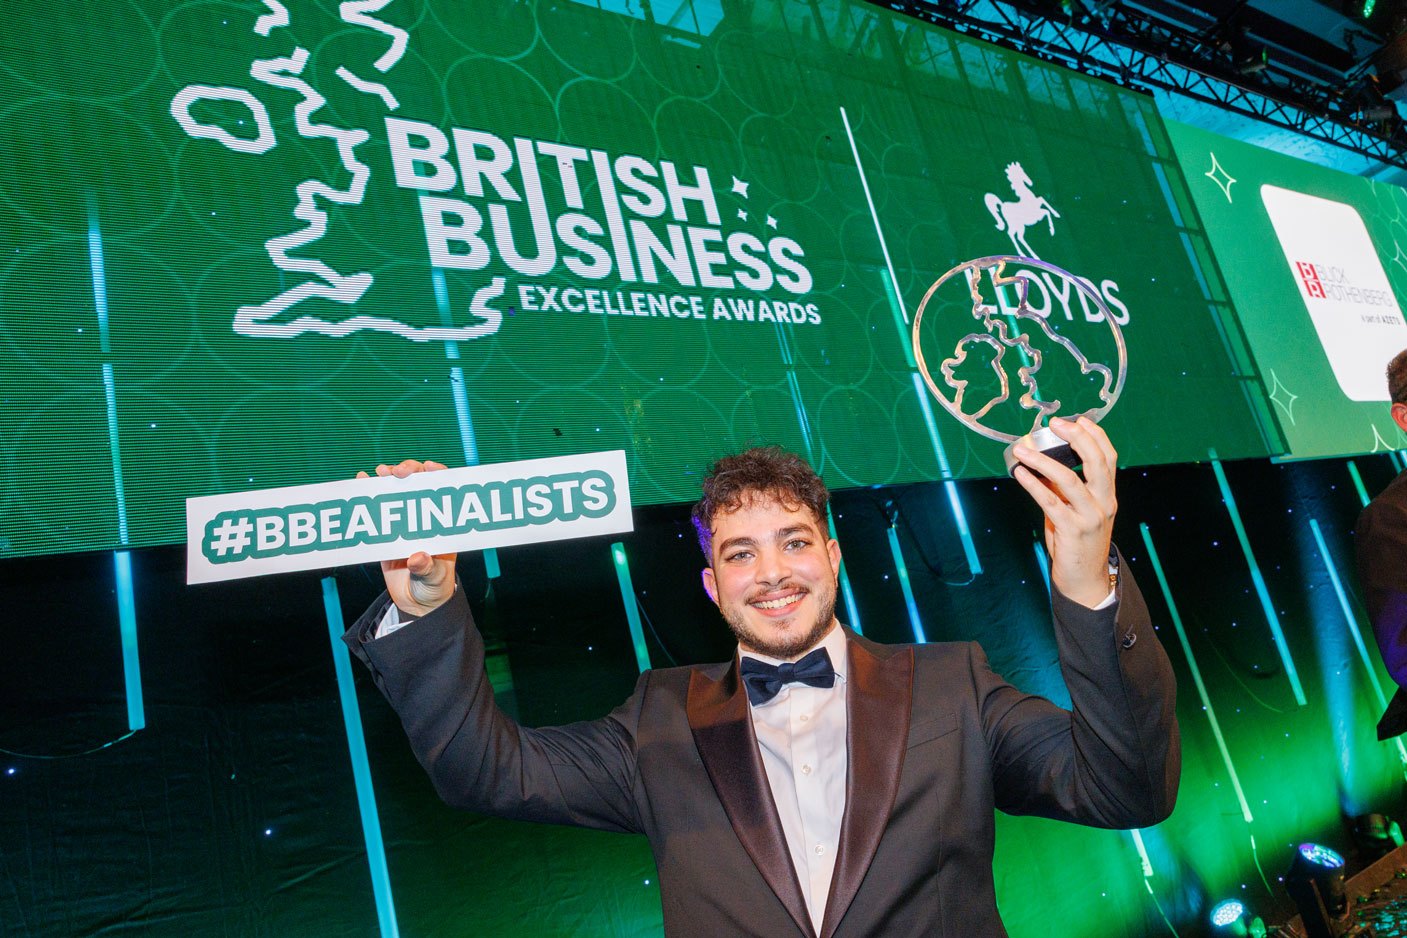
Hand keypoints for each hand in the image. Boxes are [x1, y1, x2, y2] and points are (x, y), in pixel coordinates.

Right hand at [357, 459, 456, 616]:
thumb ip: (427, 568)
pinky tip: (360, 483)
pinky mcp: (386, 533)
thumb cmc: (435, 588)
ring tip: (378, 473)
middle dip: (408, 471)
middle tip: (397, 472)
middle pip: (417, 484)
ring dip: (387, 478)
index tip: (429, 467)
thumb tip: (417, 557)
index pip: (443, 491)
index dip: (438, 474)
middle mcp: (423, 518)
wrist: (417, 604)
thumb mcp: (434, 579)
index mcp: (442, 524)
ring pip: (396, 492)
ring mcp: (404, 523)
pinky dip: (368, 495)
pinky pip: (377, 510)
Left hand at [1010, 416, 1116, 607]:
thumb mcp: (1077, 511)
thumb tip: (1043, 466)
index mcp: (1108, 495)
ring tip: (1022, 450)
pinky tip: (1020, 474)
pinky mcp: (1073, 531)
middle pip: (1097, 462)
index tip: (1078, 419)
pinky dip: (1033, 485)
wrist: (1086, 581)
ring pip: (1070, 480)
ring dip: (1043, 461)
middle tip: (1055, 424)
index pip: (1109, 458)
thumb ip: (1066, 490)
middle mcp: (1105, 503)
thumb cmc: (1078, 543)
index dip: (1095, 436)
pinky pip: (1050, 502)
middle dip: (1077, 438)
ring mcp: (1091, 517)